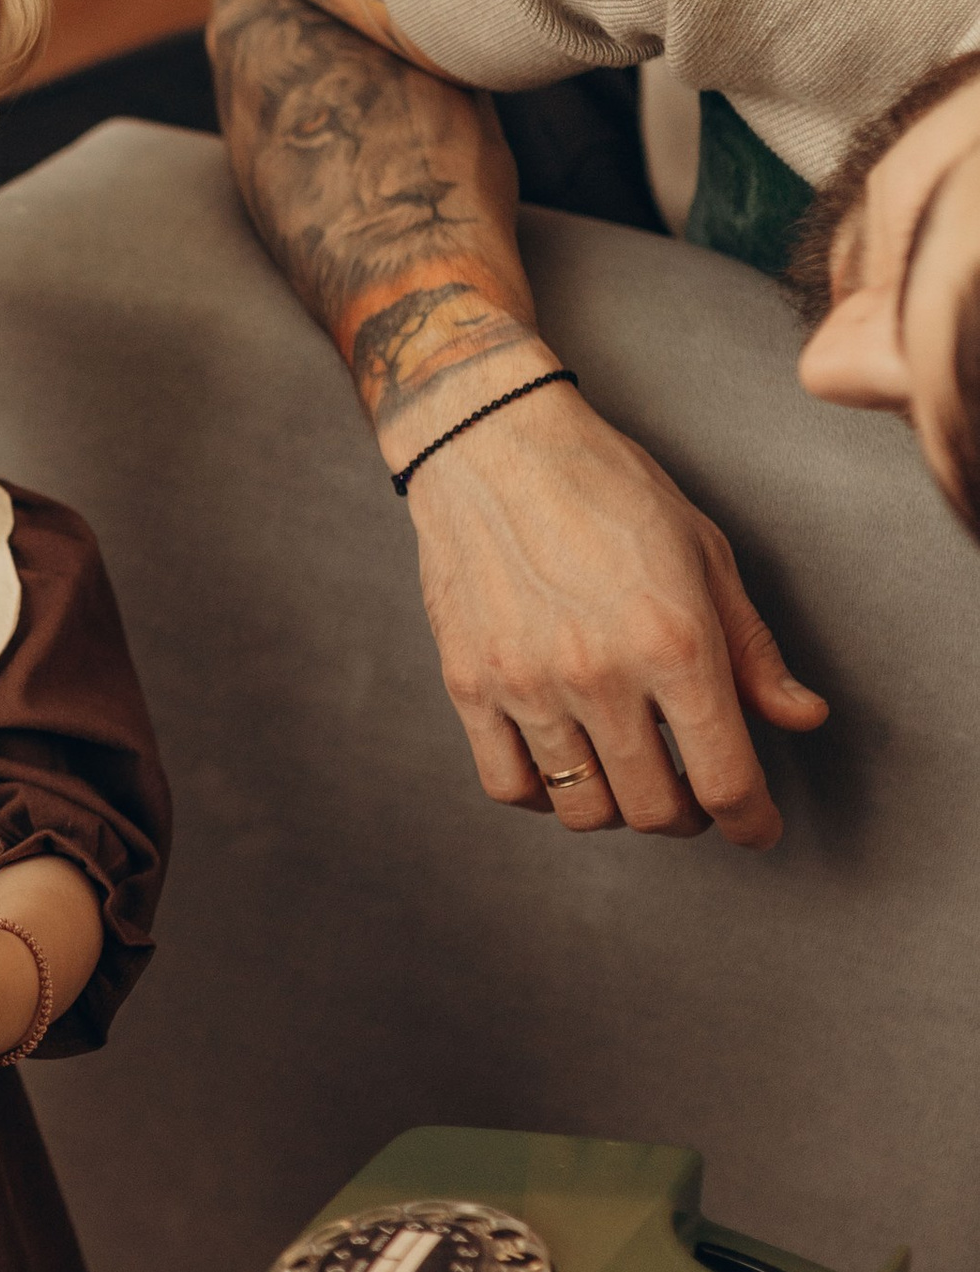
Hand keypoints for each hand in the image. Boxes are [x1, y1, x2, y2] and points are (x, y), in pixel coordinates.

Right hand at [403, 375, 825, 847]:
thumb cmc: (607, 488)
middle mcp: (600, 675)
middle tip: (694, 792)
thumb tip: (801, 718)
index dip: (752, 823)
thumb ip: (753, 651)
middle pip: (654, 811)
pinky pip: (509, 785)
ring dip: (618, 806)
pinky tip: (565, 761)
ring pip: (582, 808)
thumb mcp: (705, 555)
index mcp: (675, 642)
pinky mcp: (470, 684)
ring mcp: (527, 685)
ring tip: (629, 771)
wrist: (493, 443)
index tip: (757, 829)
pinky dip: (545, 793)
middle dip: (689, 817)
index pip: (725, 779)